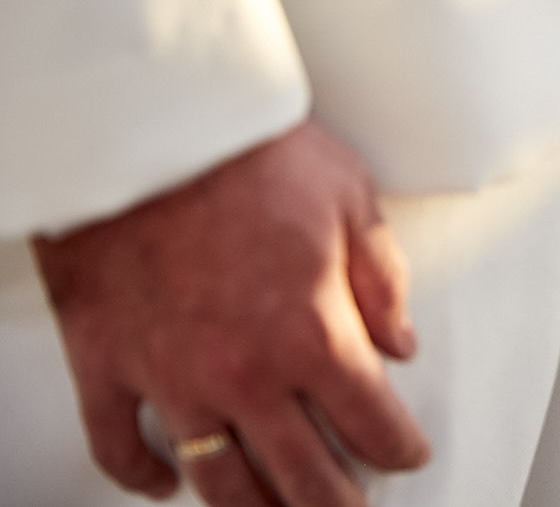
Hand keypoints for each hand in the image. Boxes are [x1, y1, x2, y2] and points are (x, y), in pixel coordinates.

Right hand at [34, 121, 429, 505]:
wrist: (151, 132)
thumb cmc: (252, 153)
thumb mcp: (351, 200)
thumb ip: (382, 280)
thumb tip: (401, 342)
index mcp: (313, 333)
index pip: (371, 422)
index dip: (398, 448)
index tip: (407, 455)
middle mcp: (245, 373)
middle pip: (301, 475)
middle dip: (335, 503)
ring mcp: (172, 379)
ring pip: (218, 480)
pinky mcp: (108, 367)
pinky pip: (119, 447)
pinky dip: (142, 477)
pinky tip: (167, 487)